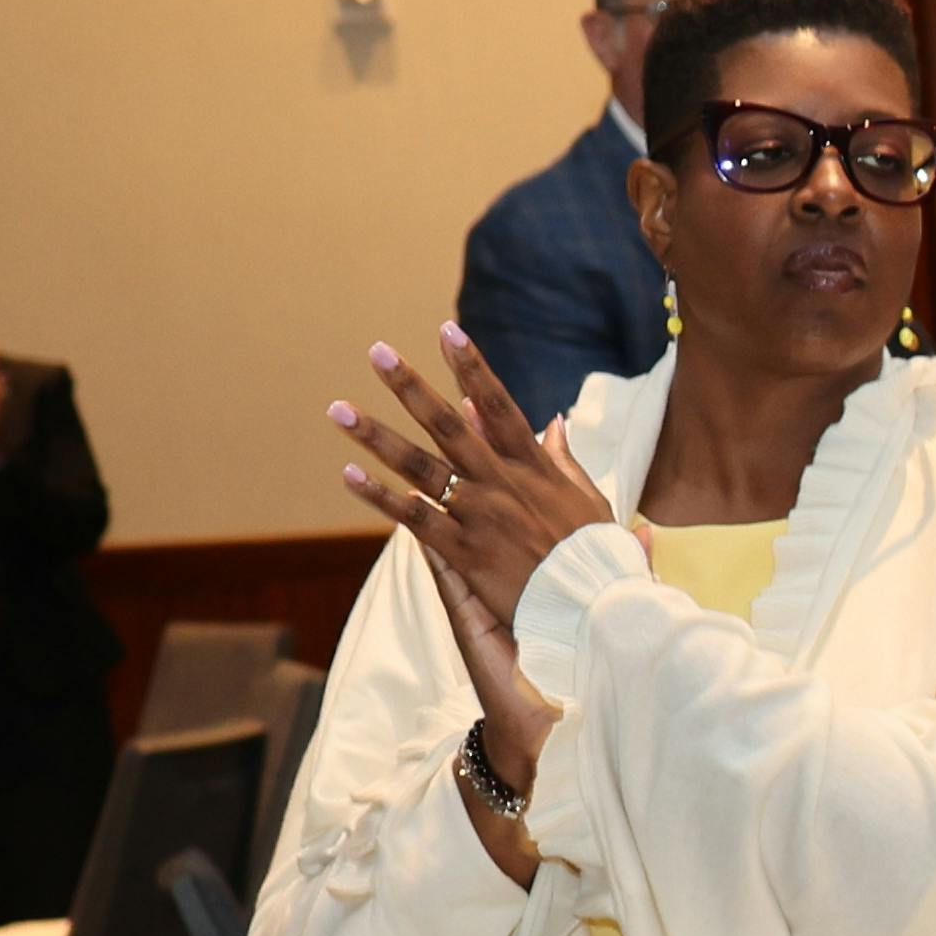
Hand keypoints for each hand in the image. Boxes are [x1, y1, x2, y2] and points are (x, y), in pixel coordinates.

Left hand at [330, 329, 618, 628]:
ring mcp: (481, 515)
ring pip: (420, 466)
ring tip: (339, 410)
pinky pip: (415, 518)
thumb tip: (554, 420)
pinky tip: (349, 475)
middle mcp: (502, 482)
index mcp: (533, 465)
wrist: (595, 604)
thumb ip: (563, 457)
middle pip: (449, 425)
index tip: (448, 331)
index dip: (473, 368)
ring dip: (377, 436)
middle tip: (377, 352)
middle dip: (411, 386)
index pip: (499, 405)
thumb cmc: (596, 553)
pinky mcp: (466, 551)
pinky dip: (381, 497)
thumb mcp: (588, 496)